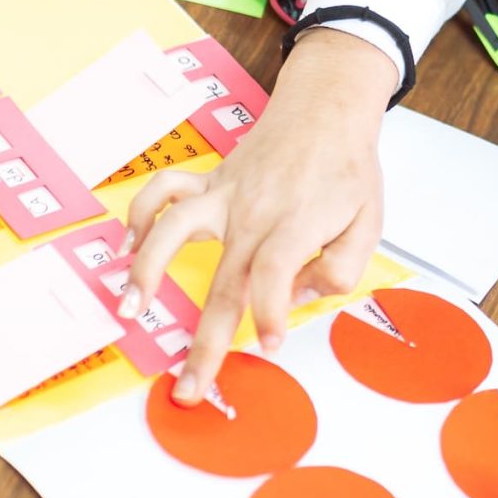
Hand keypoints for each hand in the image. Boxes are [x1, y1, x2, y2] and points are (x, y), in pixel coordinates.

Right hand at [124, 29, 394, 404]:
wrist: (326, 109)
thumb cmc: (347, 168)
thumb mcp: (369, 221)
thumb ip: (342, 267)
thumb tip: (298, 297)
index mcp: (297, 223)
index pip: (274, 274)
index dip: (270, 312)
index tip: (271, 344)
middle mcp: (254, 212)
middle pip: (225, 279)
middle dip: (206, 341)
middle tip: (188, 388)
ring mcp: (225, 195)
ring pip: (174, 228)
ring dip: (147, 269)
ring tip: (130, 308)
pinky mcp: (210, 183)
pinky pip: (164, 192)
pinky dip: (140, 215)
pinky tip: (128, 248)